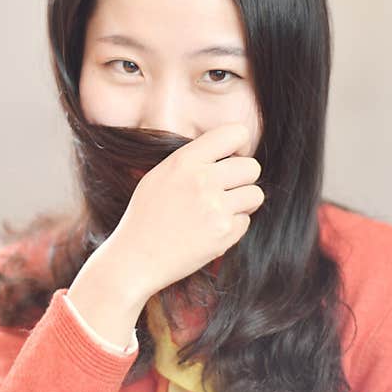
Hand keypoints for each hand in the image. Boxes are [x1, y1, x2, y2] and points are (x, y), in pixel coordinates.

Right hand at [105, 122, 264, 298]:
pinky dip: (233, 226)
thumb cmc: (146, 216)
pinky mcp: (223, 233)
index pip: (234, 134)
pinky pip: (246, 221)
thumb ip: (192, 160)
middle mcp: (202, 180)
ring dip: (243, 202)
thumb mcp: (160, 175)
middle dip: (244, 178)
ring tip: (220, 210)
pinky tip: (210, 229)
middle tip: (228, 190)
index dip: (241, 145)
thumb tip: (227, 152)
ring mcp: (215, 207)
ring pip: (255, 194)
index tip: (235, 157)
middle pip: (252, 167)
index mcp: (185, 160)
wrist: (135, 258)